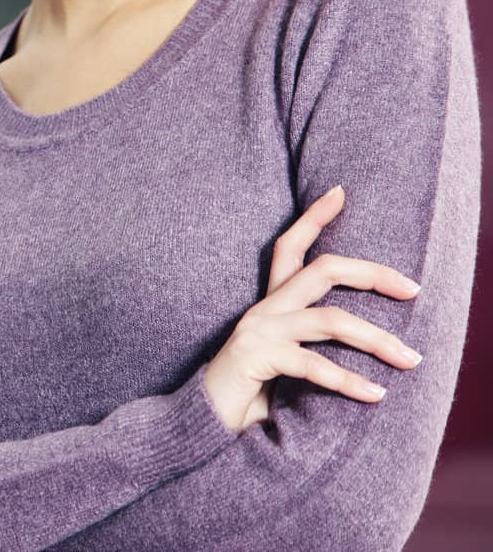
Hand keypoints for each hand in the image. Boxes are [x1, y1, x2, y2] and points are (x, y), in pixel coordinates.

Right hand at [202, 184, 424, 432]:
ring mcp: (259, 330)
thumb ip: (312, 347)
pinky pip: (314, 364)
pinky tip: (375, 394)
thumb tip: (364, 345)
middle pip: (322, 269)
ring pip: (330, 319)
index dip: (314, 218)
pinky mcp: (256, 357)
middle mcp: (263, 309)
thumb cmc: (247, 396)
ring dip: (377, 339)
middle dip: (372, 274)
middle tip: (414, 288)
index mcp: (268, 305)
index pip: (288, 248)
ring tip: (410, 359)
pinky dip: (349, 380)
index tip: (341, 192)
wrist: (200, 422)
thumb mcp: (285, 363)